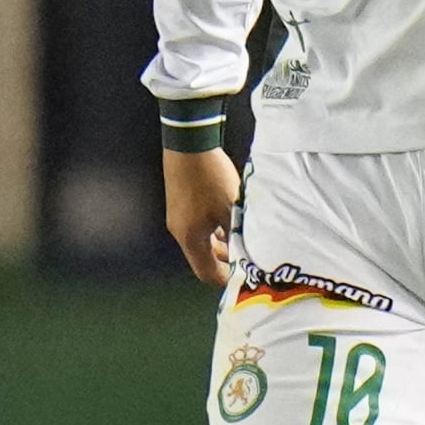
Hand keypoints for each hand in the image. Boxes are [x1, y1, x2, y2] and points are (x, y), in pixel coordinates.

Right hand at [164, 146, 240, 289]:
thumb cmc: (211, 179)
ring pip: (200, 242)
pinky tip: (227, 221)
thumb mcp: (230, 210)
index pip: (206, 272)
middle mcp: (180, 232)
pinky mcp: (179, 204)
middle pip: (202, 258)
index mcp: (190, 238)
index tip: (242, 277)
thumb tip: (247, 254)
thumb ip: (237, 235)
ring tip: (239, 240)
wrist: (189, 145)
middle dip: (224, 262)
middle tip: (244, 259)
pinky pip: (197, 228)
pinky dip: (212, 231)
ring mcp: (178, 217)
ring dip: (219, 245)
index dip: (225, 279)